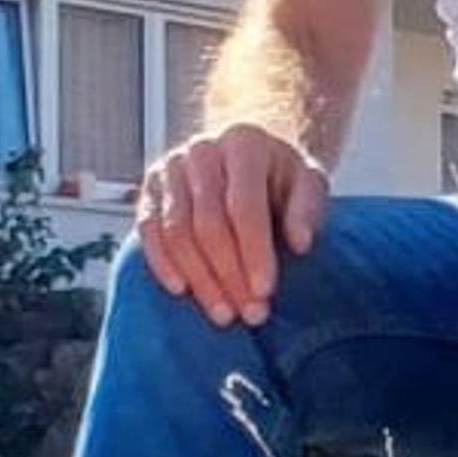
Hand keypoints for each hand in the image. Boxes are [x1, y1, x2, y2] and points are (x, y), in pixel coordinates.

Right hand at [136, 124, 329, 327]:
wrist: (248, 156)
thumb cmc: (280, 175)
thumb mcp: (308, 181)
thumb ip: (307, 207)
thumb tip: (301, 242)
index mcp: (244, 144)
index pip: (244, 206)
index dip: (253, 252)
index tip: (264, 291)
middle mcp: (202, 151)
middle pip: (208, 223)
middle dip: (229, 274)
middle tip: (249, 312)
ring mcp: (171, 169)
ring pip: (177, 232)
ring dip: (200, 278)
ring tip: (224, 312)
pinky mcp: (149, 189)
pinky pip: (148, 230)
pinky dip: (163, 263)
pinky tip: (182, 290)